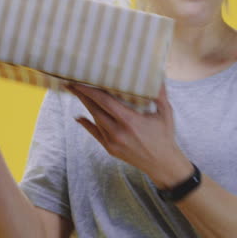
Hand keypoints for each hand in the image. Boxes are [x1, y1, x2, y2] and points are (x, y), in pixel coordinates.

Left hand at [68, 83, 192, 186]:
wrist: (162, 164)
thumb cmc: (165, 136)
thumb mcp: (166, 113)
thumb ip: (160, 94)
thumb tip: (158, 73)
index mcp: (130, 121)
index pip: (104, 102)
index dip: (89, 91)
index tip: (79, 81)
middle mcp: (118, 132)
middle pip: (94, 109)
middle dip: (81, 95)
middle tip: (70, 83)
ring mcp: (112, 142)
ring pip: (95, 120)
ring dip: (85, 106)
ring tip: (78, 94)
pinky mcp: (110, 149)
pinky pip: (95, 133)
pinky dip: (86, 124)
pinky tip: (79, 116)